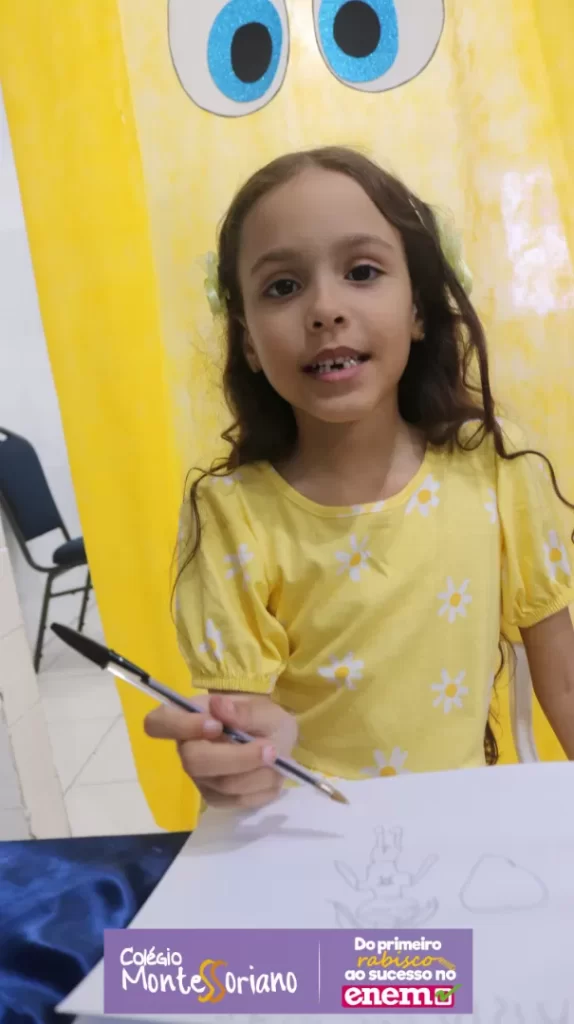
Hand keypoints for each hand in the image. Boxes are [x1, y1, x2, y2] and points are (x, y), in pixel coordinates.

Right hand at [144, 693, 297, 809]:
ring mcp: (200, 778)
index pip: (158, 723)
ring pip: (223, 784)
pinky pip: (238, 800)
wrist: (275, 740)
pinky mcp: (216, 798)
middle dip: (238, 758)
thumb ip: (244, 710)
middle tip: (270, 749)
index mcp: (188, 717)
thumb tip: (219, 705)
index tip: (216, 725)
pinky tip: (273, 773)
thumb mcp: (264, 709)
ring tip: (278, 758)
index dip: (181, 726)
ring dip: (259, 773)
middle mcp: (186, 749)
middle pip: (194, 761)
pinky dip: (263, 788)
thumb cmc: (262, 718)